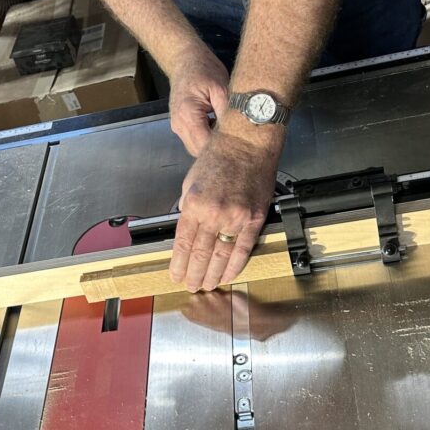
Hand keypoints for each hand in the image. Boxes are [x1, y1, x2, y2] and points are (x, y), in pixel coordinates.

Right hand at [168, 44, 229, 156]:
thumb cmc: (204, 70)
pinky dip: (207, 140)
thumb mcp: (221, 88)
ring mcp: (177, 127)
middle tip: (239, 145)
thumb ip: (227, 113)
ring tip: (229, 136)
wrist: (185, 60)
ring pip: (196, 148)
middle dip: (218, 151)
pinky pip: (194, 140)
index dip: (223, 149)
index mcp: (188, 115)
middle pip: (199, 151)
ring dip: (212, 146)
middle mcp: (179, 125)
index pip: (206, 144)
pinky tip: (219, 130)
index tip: (241, 148)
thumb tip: (238, 133)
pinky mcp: (180, 125)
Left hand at [170, 111, 283, 291]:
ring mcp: (235, 218)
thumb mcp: (191, 181)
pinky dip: (234, 265)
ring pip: (221, 256)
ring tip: (207, 285)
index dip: (178, 264)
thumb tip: (187, 229)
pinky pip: (243, 248)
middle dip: (193, 274)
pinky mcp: (254, 219)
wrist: (247, 142)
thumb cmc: (219, 156)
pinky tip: (228, 275)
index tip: (175, 275)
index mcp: (194, 204)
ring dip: (213, 274)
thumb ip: (188, 207)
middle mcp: (214, 213)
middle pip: (201, 254)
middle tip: (190, 286)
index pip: (183, 243)